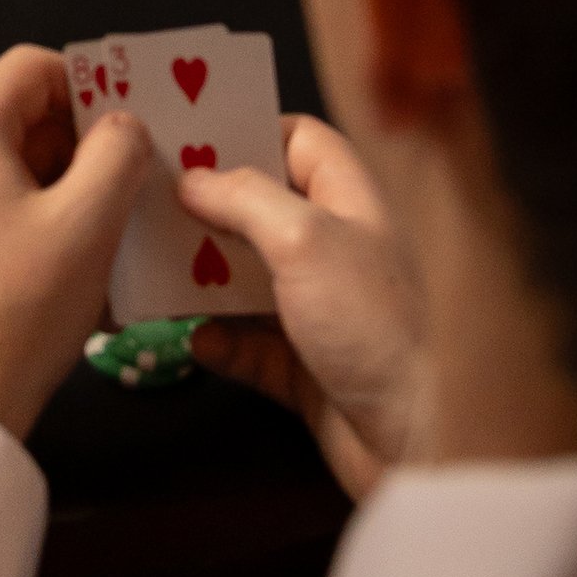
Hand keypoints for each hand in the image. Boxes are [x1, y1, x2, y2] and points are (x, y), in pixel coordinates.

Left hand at [0, 43, 149, 438]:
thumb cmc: (22, 305)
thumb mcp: (89, 222)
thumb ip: (117, 153)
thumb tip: (122, 126)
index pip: (33, 67)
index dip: (89, 82)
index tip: (133, 122)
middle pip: (22, 115)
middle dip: (83, 140)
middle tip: (135, 176)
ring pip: (15, 166)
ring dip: (69, 184)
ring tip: (117, 224)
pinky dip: (42, 218)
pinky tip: (81, 262)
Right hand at [182, 116, 421, 496]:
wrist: (422, 442)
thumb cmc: (376, 324)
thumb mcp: (305, 240)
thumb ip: (244, 199)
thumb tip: (193, 178)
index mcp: (351, 201)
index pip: (299, 141)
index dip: (249, 133)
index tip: (191, 138)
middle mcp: (338, 250)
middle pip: (264, 210)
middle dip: (212, 208)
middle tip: (153, 201)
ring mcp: (322, 313)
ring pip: (251, 281)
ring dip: (206, 278)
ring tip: (156, 268)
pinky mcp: (308, 372)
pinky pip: (252, 347)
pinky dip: (223, 343)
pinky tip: (195, 339)